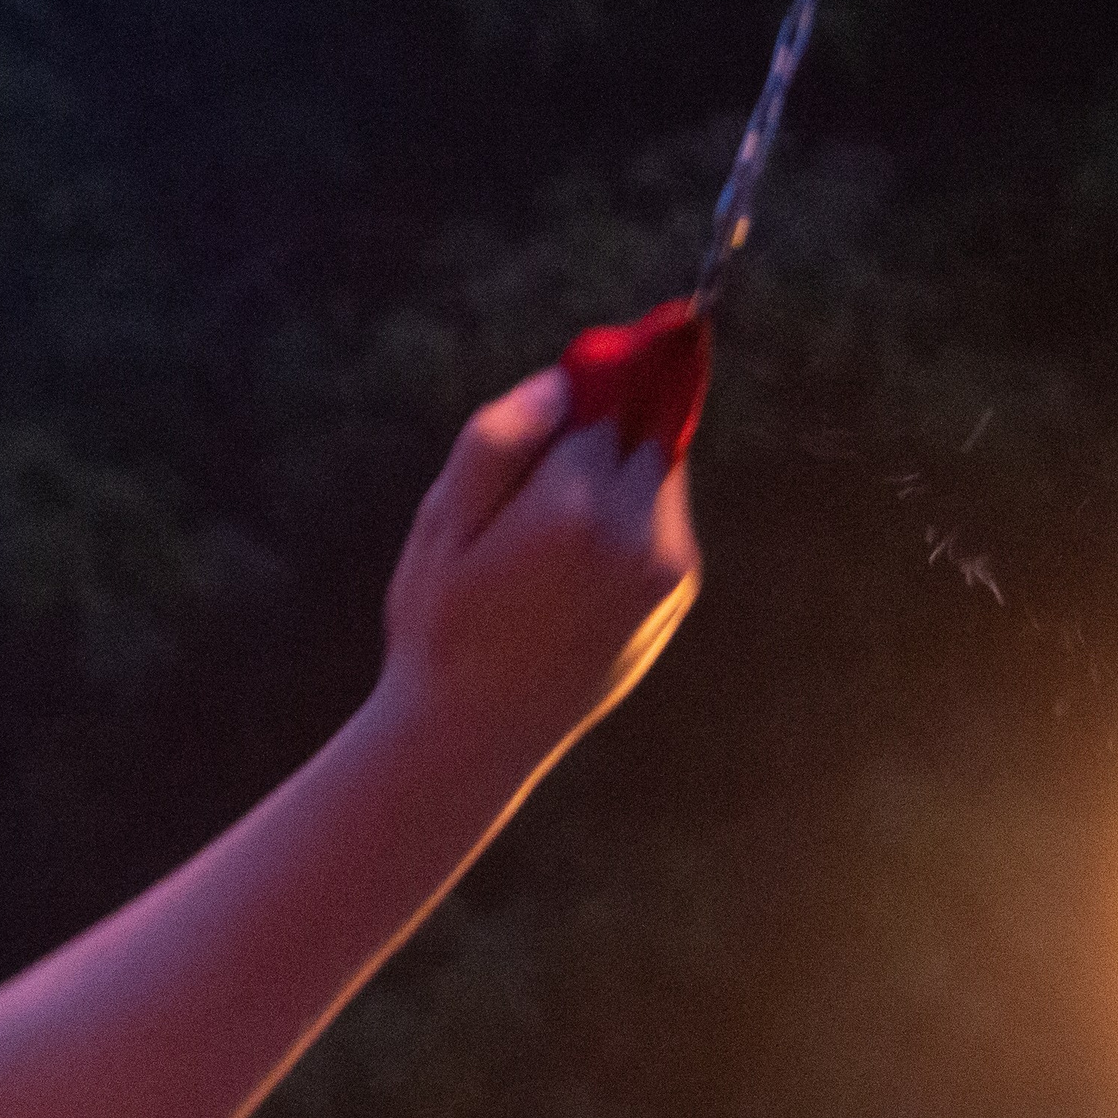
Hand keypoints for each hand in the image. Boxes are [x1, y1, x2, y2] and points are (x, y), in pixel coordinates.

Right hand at [379, 368, 701, 776]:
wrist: (475, 735)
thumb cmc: (441, 625)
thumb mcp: (440, 524)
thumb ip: (497, 439)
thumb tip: (563, 382)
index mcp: (571, 506)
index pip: (604, 398)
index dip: (582, 387)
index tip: (562, 391)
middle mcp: (635, 529)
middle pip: (643, 427)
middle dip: (605, 425)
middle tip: (544, 468)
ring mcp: (666, 563)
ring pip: (658, 471)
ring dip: (617, 472)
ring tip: (548, 532)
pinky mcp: (677, 589)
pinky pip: (663, 517)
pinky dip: (629, 515)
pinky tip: (573, 563)